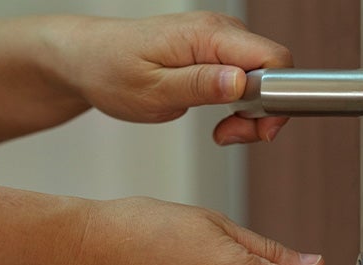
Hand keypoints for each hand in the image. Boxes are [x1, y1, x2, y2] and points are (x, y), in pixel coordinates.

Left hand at [52, 12, 290, 144]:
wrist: (86, 59)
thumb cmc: (110, 70)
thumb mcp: (153, 89)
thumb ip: (200, 85)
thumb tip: (241, 82)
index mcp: (208, 35)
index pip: (274, 59)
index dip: (275, 98)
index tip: (253, 127)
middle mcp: (220, 32)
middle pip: (274, 72)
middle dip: (263, 112)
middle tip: (230, 135)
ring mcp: (220, 42)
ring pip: (263, 80)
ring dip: (251, 114)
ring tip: (222, 132)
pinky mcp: (216, 54)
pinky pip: (247, 81)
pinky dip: (240, 107)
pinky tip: (221, 120)